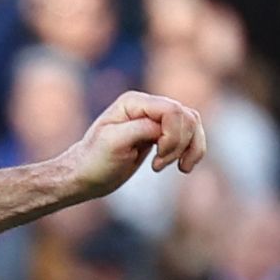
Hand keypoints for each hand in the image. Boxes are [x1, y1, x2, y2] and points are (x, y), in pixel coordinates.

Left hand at [44, 92, 205, 209]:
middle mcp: (147, 105)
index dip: (172, 135)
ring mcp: (156, 118)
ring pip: (193, 124)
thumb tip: (163, 127)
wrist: (85, 176)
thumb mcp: (113, 143)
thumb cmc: (94, 162)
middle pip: (186, 116)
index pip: (172, 110)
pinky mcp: (162, 134)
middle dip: (180, 144)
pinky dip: (194, 150)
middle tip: (158, 165)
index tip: (157, 157)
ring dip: (191, 148)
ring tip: (178, 167)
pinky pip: (191, 134)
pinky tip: (183, 166)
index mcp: (133, 102)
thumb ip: (140, 128)